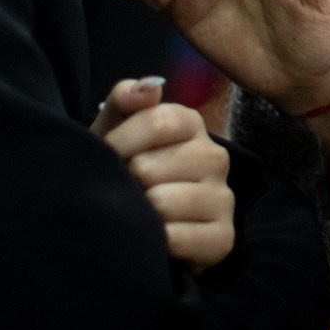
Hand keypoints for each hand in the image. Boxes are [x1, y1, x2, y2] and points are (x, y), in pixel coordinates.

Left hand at [94, 77, 235, 269]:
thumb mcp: (114, 128)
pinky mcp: (223, 237)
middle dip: (127, 182)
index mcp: (191, 124)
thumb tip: (150, 87)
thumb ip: (125, 98)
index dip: (120, 142)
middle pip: (150, 167)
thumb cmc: (122, 167)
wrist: (131, 219)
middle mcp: (216, 157)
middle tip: (127, 190)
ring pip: (161, 203)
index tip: (106, 156)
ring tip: (139, 213)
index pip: (156, 122)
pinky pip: (178, 238)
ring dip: (140, 213)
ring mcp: (223, 198)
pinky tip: (155, 239)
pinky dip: (156, 242)